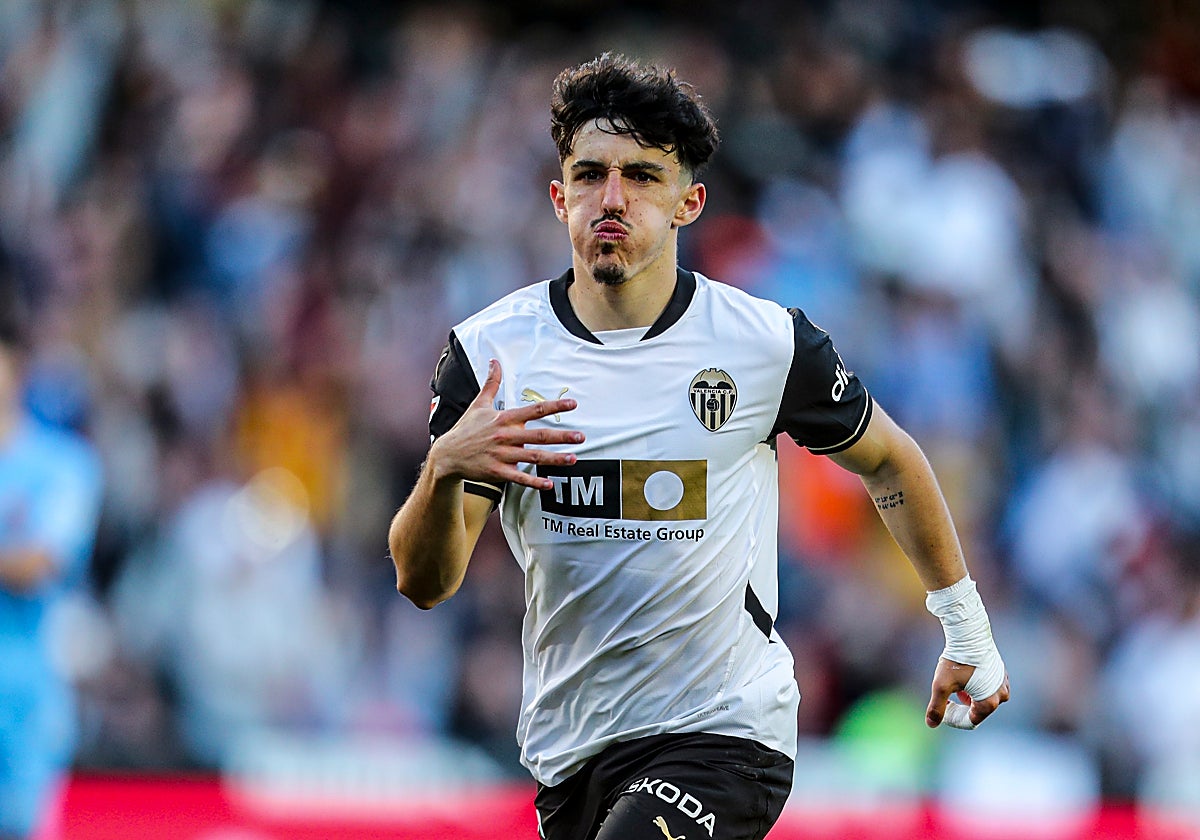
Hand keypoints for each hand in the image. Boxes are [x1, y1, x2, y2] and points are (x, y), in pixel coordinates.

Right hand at [428, 359, 583, 490]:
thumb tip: (494, 362)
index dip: (554, 407)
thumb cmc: (466, 429)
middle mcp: (505, 436)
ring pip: (533, 457)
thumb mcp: (478, 404)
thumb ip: (491, 384)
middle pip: (539, 435)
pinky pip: (519, 478)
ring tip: (573, 459)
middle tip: (581, 437)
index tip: (573, 405)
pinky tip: (549, 484)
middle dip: (562, 436)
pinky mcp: (497, 472)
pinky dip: (534, 482)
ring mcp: (501, 455)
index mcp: (504, 419)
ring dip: (554, 459)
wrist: (447, 455)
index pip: (534, 410)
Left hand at [926, 657, 1009, 729]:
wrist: (969, 634)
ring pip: (983, 699)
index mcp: (989, 703)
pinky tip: (965, 680)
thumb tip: (931, 724)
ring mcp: (1003, 684)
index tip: (943, 707)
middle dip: (961, 707)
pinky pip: (989, 688)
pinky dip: (976, 688)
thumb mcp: (941, 685)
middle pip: (978, 711)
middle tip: (946, 698)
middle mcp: (1001, 696)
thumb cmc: (957, 661)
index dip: (953, 718)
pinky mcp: (1001, 673)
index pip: (970, 722)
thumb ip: (936, 707)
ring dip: (968, 697)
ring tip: (956, 688)